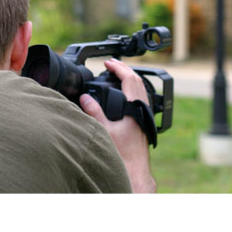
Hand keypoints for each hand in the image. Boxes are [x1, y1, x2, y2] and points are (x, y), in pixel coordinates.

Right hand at [80, 58, 156, 192]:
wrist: (136, 168)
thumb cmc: (124, 152)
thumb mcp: (104, 130)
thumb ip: (94, 112)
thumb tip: (85, 98)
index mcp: (135, 107)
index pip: (130, 79)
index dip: (118, 68)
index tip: (108, 63)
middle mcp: (143, 109)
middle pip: (138, 80)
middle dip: (124, 69)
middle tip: (112, 64)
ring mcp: (145, 114)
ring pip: (141, 88)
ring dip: (130, 78)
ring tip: (118, 73)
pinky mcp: (145, 120)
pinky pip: (142, 97)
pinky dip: (133, 88)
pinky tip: (125, 93)